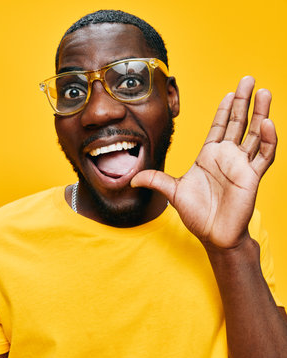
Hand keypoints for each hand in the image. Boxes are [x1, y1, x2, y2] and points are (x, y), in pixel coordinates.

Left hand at [131, 76, 276, 247]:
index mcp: (209, 156)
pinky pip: (263, 155)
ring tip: (264, 91)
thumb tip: (131, 178)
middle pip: (237, 123)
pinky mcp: (252, 177)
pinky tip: (267, 123)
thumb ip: (156, 180)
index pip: (219, 127)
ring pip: (254, 134)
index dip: (224, 110)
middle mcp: (227, 157)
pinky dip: (268, 139)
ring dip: (260, 112)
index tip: (229, 93)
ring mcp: (241, 166)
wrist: (213, 235)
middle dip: (243, 101)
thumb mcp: (173, 192)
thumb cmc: (197, 214)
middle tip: (248, 79)